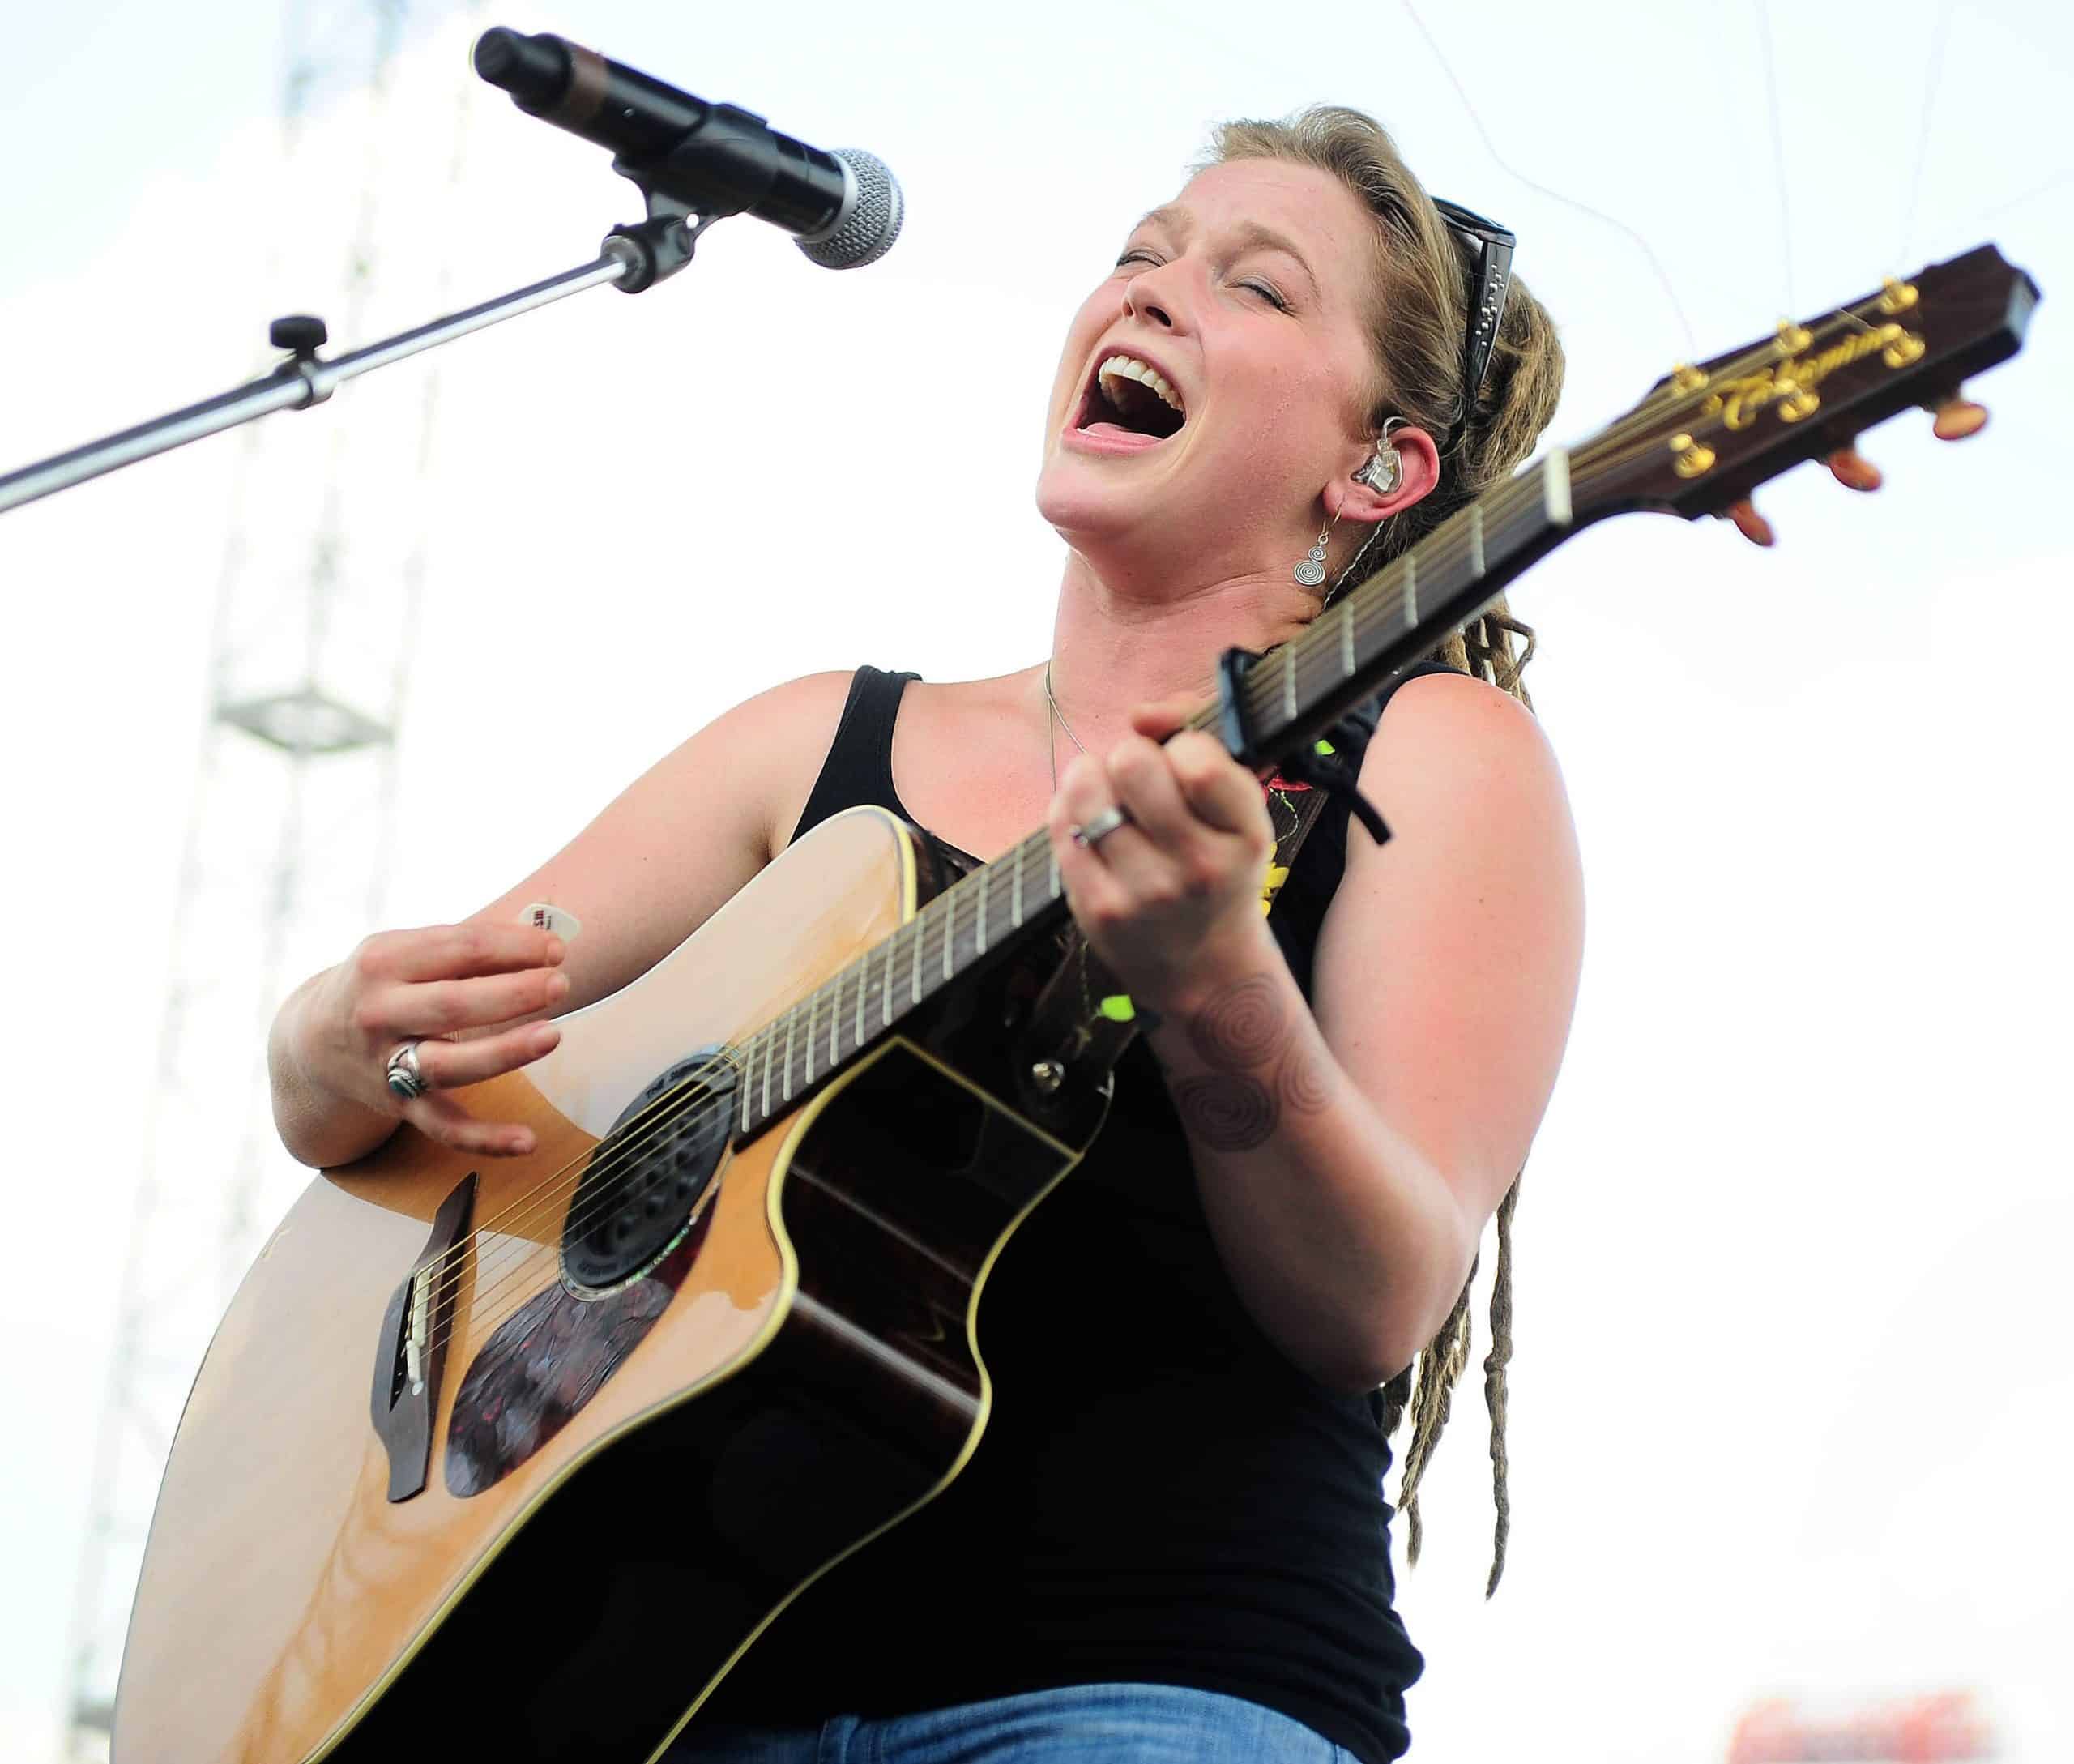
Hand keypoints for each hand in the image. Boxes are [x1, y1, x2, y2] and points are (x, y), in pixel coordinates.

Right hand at [300, 923, 569, 1156]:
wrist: (313, 1044)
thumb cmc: (382, 985)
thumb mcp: (403, 952)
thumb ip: (463, 948)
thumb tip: (543, 942)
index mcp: (383, 961)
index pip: (458, 948)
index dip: (514, 946)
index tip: (556, 949)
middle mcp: (380, 1013)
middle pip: (454, 1005)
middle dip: (513, 993)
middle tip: (560, 983)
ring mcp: (387, 1063)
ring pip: (451, 1065)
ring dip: (506, 1052)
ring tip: (552, 1035)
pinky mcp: (400, 1106)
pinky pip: (445, 1127)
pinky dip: (486, 1138)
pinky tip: (528, 1141)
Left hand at [1047, 695, 1277, 1011]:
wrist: (1203, 968)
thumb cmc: (1218, 865)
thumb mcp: (1237, 809)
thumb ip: (1198, 737)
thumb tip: (1141, 715)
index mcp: (1246, 835)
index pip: (1197, 759)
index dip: (1181, 746)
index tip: (1184, 767)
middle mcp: (1199, 868)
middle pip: (1132, 763)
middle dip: (1131, 757)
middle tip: (1139, 782)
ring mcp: (1145, 893)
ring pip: (1087, 786)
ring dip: (1093, 777)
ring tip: (1111, 799)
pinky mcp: (1097, 908)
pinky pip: (1060, 822)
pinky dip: (1070, 811)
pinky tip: (1091, 828)